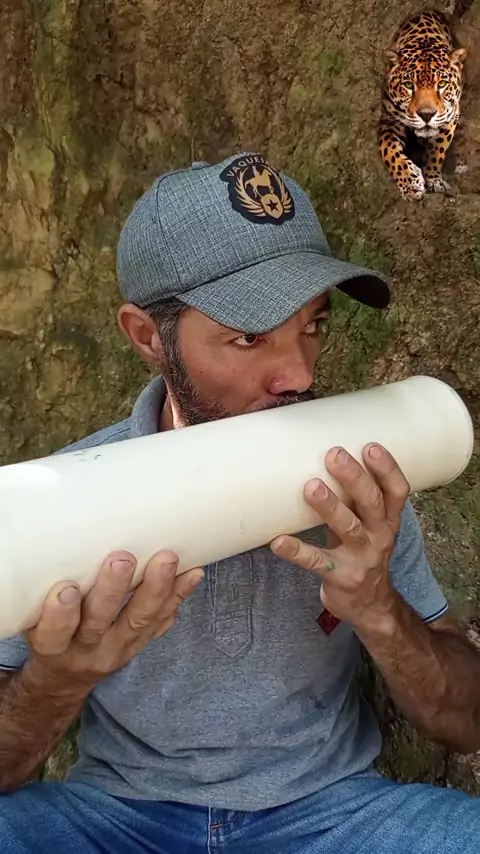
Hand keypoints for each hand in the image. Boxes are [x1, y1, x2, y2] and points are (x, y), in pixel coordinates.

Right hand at [25, 550, 203, 693]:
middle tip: (122, 560)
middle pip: (99, 623)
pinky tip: (193, 574)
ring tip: (167, 560)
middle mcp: (86, 650)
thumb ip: (43, 592)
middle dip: (112, 591)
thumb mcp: (35, 620)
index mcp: (52, 647)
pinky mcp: (140, 643)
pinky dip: (178, 596)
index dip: (60, 615)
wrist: (68, 674)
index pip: (54, 634)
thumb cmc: (51, 632)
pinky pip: (162, 620)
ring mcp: (118, 648)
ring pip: (138, 621)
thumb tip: (57, 539)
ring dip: (154, 589)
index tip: (67, 589)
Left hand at [270, 444, 408, 630]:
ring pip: (348, 528)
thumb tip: (323, 458)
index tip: (370, 446)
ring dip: (330, 506)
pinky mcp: (340, 577)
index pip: (397, 491)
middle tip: (334, 454)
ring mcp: (361, 558)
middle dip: (354, 477)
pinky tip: (278, 542)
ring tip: (311, 487)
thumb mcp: (370, 526)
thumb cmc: (363, 553)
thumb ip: (356, 499)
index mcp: (387, 520)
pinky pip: (317, 562)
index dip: (387, 468)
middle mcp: (379, 536)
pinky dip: (297, 551)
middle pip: (371, 502)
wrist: (371, 607)